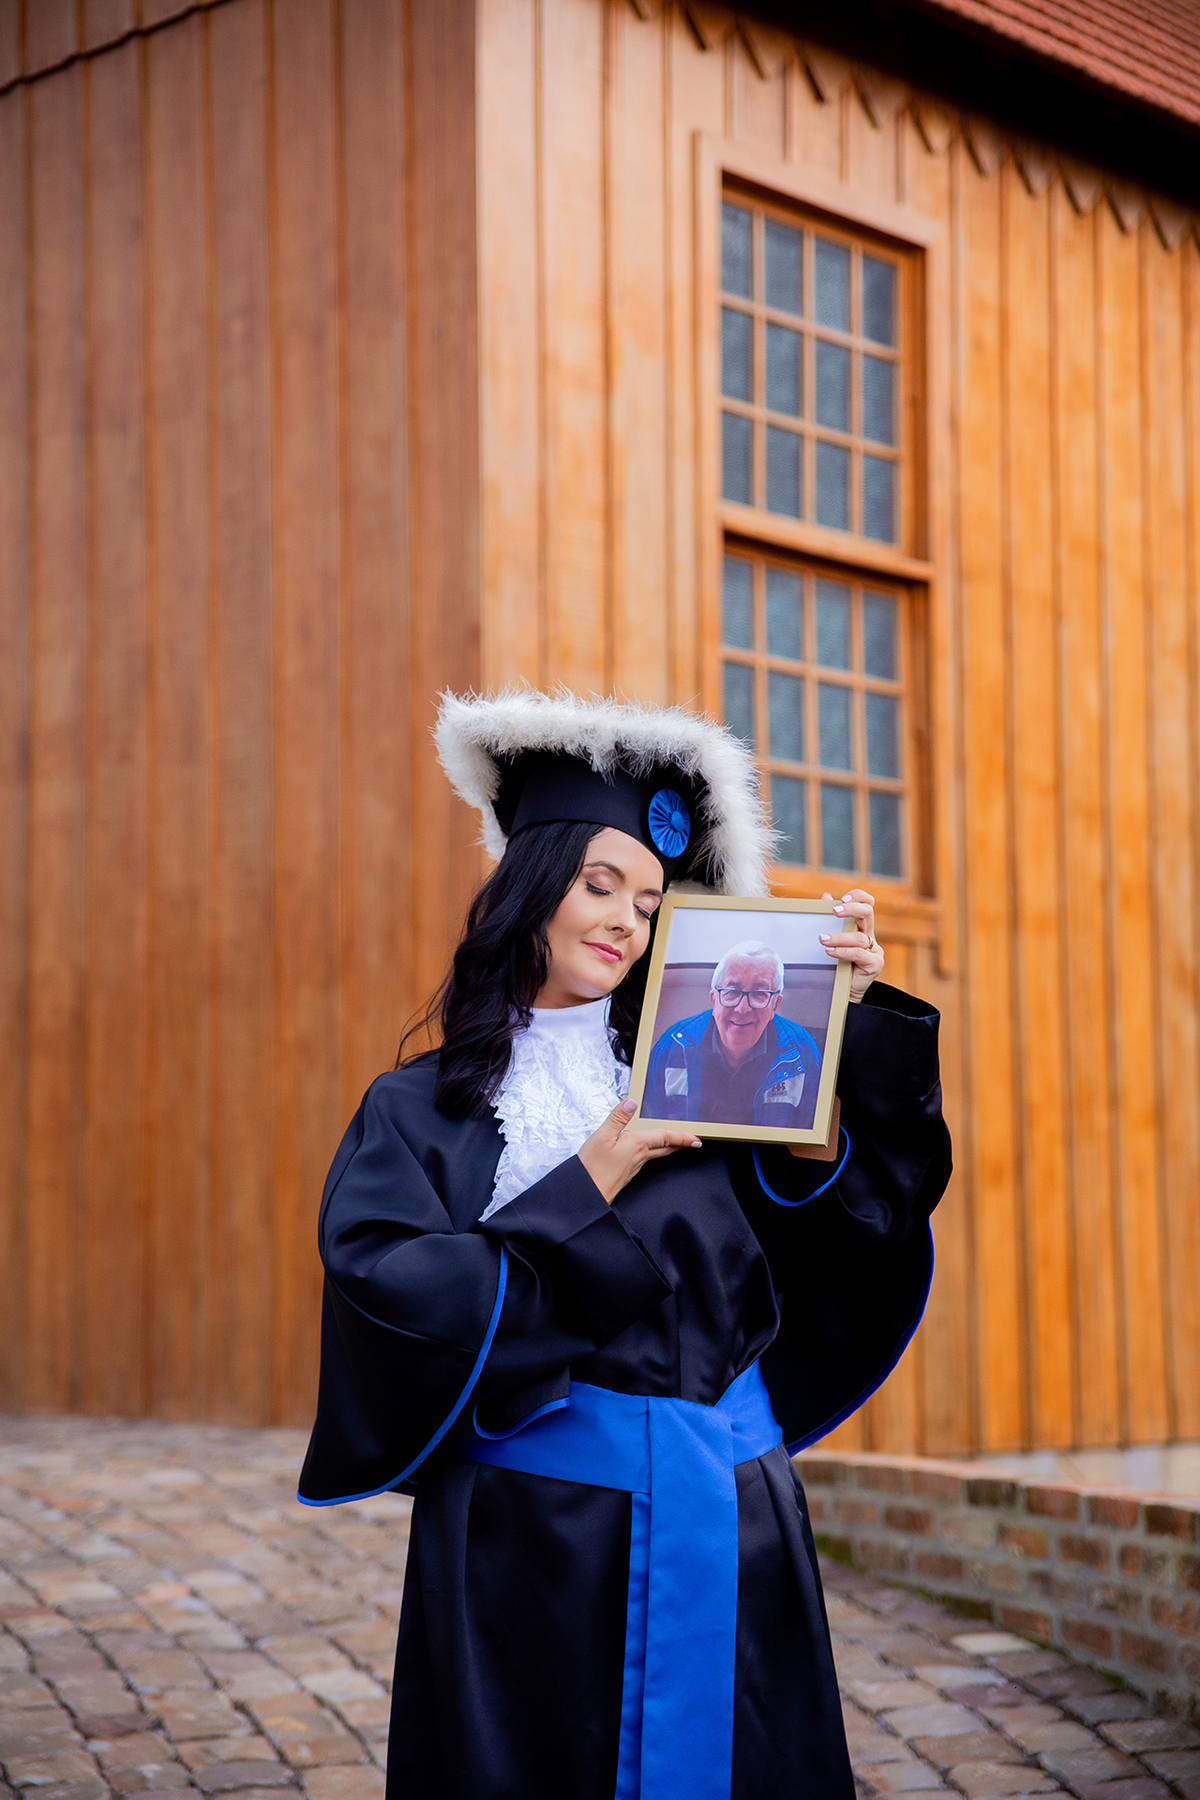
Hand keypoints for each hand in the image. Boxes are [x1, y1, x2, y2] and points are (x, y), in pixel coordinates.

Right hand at [578, 1098, 701, 1202]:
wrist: (588, 1193)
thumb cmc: (593, 1167)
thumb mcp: (602, 1136)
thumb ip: (618, 1118)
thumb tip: (631, 1103)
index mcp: (637, 1144)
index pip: (665, 1137)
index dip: (683, 1137)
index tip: (697, 1140)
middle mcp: (639, 1156)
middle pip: (665, 1148)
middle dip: (680, 1144)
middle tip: (693, 1142)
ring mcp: (634, 1166)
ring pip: (656, 1154)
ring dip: (668, 1148)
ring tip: (676, 1143)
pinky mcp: (627, 1172)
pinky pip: (645, 1159)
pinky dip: (654, 1152)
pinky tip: (648, 1151)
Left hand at [818, 888, 883, 1002]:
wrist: (845, 992)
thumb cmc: (838, 965)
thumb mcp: (833, 941)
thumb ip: (830, 920)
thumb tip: (826, 896)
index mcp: (863, 927)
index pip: (867, 904)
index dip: (859, 897)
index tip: (843, 897)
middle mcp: (871, 936)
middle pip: (868, 914)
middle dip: (851, 909)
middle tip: (834, 911)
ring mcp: (875, 951)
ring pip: (859, 937)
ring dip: (839, 937)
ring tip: (822, 939)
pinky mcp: (875, 964)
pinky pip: (858, 954)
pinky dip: (842, 951)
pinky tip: (830, 951)